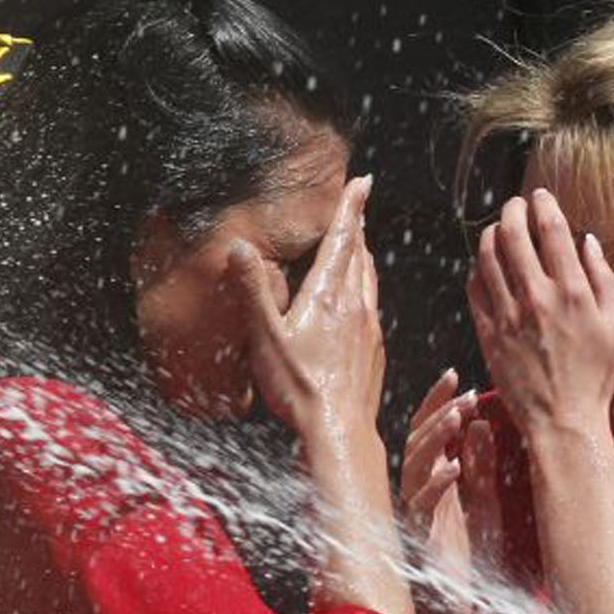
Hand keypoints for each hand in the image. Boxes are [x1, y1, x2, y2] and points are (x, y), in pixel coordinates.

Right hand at [231, 176, 384, 450]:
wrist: (338, 431)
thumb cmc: (299, 386)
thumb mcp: (266, 337)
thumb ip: (253, 290)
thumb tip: (238, 246)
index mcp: (328, 296)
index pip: (342, 240)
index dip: (351, 208)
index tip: (363, 182)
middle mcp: (355, 306)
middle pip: (360, 255)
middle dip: (358, 226)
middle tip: (358, 204)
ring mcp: (370, 329)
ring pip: (370, 280)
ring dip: (364, 256)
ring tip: (360, 243)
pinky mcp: (375, 351)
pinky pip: (373, 307)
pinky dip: (367, 288)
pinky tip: (361, 299)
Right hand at [401, 368, 479, 561]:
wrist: (464, 609)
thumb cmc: (472, 559)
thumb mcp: (486, 502)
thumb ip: (481, 465)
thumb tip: (478, 422)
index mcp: (433, 478)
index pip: (428, 429)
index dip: (439, 402)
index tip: (457, 376)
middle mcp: (418, 491)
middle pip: (417, 440)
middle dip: (439, 413)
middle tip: (463, 395)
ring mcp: (416, 512)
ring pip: (413, 465)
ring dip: (436, 440)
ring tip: (457, 418)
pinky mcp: (419, 537)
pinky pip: (421, 505)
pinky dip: (437, 484)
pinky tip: (454, 466)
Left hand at [468, 190, 613, 441]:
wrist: (563, 420)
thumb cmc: (594, 376)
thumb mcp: (613, 326)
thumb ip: (602, 279)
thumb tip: (587, 241)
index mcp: (573, 292)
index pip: (552, 230)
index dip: (544, 205)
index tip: (540, 196)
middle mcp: (538, 298)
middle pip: (513, 234)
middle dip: (512, 210)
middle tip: (515, 205)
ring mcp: (508, 315)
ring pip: (488, 256)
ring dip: (490, 234)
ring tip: (497, 230)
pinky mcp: (488, 333)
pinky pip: (474, 288)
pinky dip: (477, 269)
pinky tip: (484, 266)